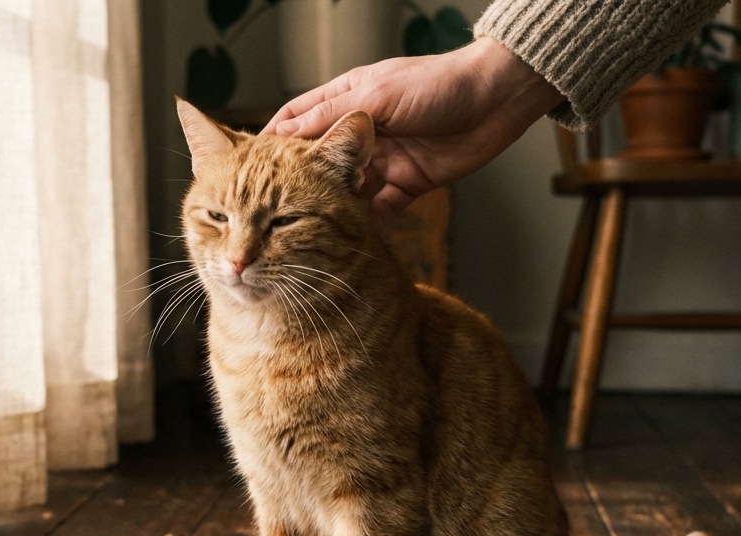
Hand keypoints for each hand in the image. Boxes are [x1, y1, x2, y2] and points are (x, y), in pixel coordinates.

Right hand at [263, 37, 563, 229]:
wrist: (496, 98)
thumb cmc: (438, 84)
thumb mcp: (377, 96)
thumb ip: (332, 119)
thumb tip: (281, 134)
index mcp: (346, 102)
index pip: (296, 123)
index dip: (269, 146)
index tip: (244, 170)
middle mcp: (359, 134)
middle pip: (314, 164)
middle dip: (291, 187)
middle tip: (265, 214)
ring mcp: (383, 160)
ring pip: (343, 192)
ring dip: (327, 213)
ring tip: (302, 235)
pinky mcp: (407, 183)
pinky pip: (380, 212)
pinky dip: (366, 229)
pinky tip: (350, 246)